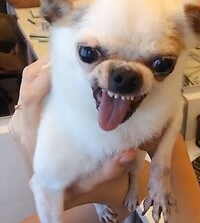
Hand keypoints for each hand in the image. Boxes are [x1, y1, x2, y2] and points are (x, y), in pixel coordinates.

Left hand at [8, 58, 135, 208]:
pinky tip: (70, 67)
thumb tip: (129, 152)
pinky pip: (35, 84)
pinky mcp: (32, 113)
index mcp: (36, 137)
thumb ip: (111, 169)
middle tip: (77, 53)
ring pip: (30, 79)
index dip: (46, 79)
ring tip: (76, 56)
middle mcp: (27, 123)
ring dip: (50, 63)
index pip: (32, 99)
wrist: (62, 189)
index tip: (69, 67)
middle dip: (50, 62)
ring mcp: (26, 117)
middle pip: (29, 81)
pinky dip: (49, 71)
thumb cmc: (78, 181)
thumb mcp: (95, 180)